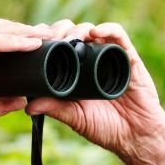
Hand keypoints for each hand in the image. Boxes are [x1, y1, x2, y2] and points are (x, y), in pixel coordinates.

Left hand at [25, 21, 164, 164]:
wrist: (136, 136)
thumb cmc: (106, 127)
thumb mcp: (75, 117)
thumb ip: (55, 109)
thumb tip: (28, 107)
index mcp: (76, 71)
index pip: (58, 46)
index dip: (46, 39)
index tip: (33, 42)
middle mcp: (91, 60)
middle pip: (72, 33)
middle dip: (59, 31)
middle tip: (50, 39)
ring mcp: (109, 56)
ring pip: (92, 30)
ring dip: (78, 29)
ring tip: (69, 38)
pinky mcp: (128, 57)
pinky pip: (119, 36)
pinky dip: (107, 29)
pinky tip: (95, 32)